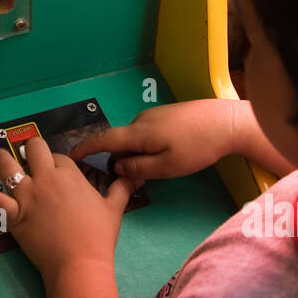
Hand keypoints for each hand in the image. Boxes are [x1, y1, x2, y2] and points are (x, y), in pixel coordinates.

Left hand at [0, 138, 136, 279]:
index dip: (55, 162)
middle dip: (31, 151)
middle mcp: (46, 178)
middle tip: (29, 159)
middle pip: (33, 150)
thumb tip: (133, 175)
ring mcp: (26, 195)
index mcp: (69, 174)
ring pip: (8, 165)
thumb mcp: (115, 208)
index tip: (57, 173)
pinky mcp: (12, 214)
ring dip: (3, 158)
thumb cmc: (98, 237)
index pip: (57, 156)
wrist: (79, 265)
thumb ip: (121, 188)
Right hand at [67, 99, 243, 180]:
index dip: (84, 149)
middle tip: (134, 181)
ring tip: (157, 171)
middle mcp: (140, 120)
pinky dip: (147, 147)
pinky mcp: (166, 115)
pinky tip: (168, 156)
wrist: (227, 121)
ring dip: (137, 155)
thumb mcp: (167, 167)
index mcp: (137, 132)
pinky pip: (146, 133)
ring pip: (134, 139)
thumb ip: (138, 169)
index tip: (69, 157)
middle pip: (119, 142)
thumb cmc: (197, 146)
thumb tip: (117, 167)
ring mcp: (154, 115)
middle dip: (120, 161)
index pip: (102, 139)